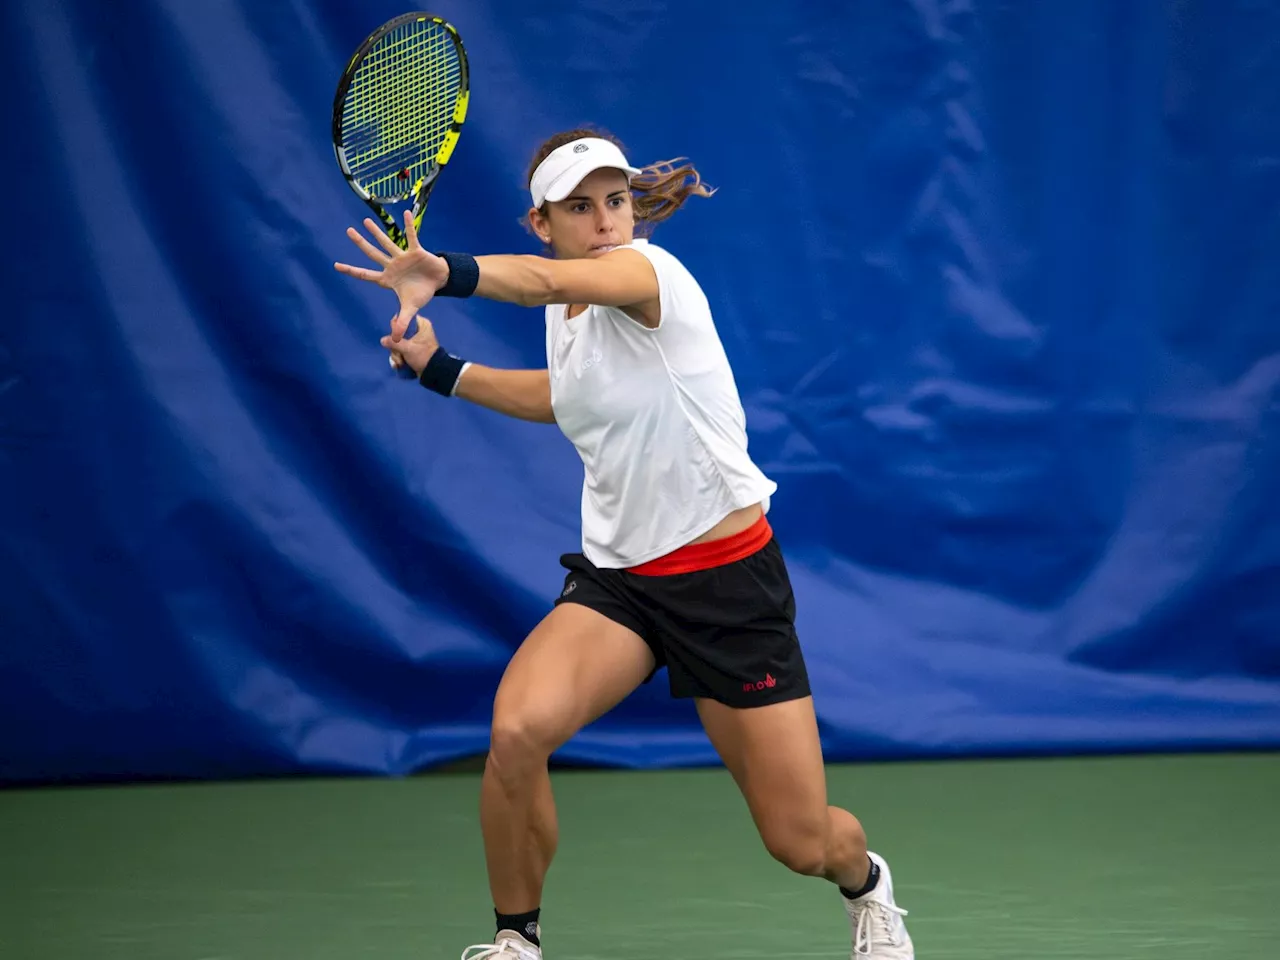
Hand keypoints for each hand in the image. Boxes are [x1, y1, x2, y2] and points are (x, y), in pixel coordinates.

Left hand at [334, 210, 448, 340]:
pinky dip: (409, 226)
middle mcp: (391, 265)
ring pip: (387, 243)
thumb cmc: (421, 292)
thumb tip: (397, 340)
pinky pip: (411, 236)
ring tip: (365, 221)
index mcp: (387, 279)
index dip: (352, 271)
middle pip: (373, 253)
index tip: (336, 266)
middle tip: (348, 231)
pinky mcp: (416, 251)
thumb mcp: (411, 309)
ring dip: (377, 232)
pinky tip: (404, 213)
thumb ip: (403, 322)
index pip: (366, 274)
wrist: (438, 281)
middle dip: (361, 243)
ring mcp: (402, 257)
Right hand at [382, 314, 440, 376]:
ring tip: (401, 362)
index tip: (396, 338)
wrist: (433, 372)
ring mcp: (413, 340)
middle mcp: (417, 330)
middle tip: (399, 354)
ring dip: (396, 354)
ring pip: (397, 343)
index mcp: (421, 324)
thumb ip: (394, 343)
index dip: (397, 328)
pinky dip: (399, 357)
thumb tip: (382, 340)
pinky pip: (400, 349)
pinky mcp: (411, 349)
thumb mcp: (408, 348)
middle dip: (396, 347)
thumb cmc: (423, 357)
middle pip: (398, 333)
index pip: (404, 318)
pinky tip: (399, 365)